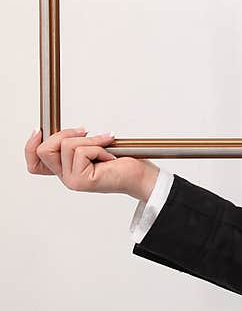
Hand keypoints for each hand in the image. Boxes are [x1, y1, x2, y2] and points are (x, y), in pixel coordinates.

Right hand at [24, 128, 159, 200]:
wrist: (140, 175)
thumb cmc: (122, 161)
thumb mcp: (94, 147)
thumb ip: (77, 143)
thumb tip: (72, 131)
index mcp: (65, 169)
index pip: (35, 163)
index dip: (30, 145)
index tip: (39, 129)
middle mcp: (65, 176)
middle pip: (44, 149)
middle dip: (66, 133)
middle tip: (86, 132)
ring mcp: (71, 180)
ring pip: (66, 146)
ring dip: (90, 140)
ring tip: (106, 146)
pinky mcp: (80, 181)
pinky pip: (82, 152)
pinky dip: (99, 147)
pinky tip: (109, 157)